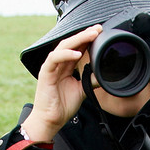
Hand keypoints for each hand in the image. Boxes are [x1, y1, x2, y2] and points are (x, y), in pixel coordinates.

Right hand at [20, 25, 102, 142]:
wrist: (51, 120)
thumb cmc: (62, 106)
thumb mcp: (81, 90)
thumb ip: (90, 80)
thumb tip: (103, 75)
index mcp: (66, 66)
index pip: (77, 47)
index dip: (88, 39)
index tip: (100, 33)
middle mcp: (58, 63)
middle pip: (71, 43)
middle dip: (85, 35)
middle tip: (98, 29)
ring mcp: (51, 66)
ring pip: (64, 46)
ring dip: (78, 39)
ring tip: (91, 35)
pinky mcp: (46, 72)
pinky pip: (55, 58)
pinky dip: (66, 54)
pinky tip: (78, 53)